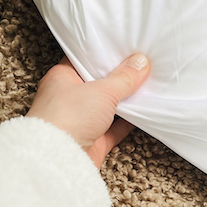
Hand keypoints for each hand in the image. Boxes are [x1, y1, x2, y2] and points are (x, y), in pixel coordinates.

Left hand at [26, 54, 149, 167]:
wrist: (57, 160)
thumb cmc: (69, 116)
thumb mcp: (102, 90)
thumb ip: (124, 77)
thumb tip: (141, 62)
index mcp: (62, 77)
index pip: (84, 59)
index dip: (104, 53)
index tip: (126, 47)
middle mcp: (69, 98)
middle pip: (98, 84)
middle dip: (119, 78)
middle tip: (142, 65)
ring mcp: (80, 121)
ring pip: (107, 107)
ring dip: (125, 101)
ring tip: (149, 86)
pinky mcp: (92, 141)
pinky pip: (113, 129)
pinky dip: (128, 123)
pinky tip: (145, 114)